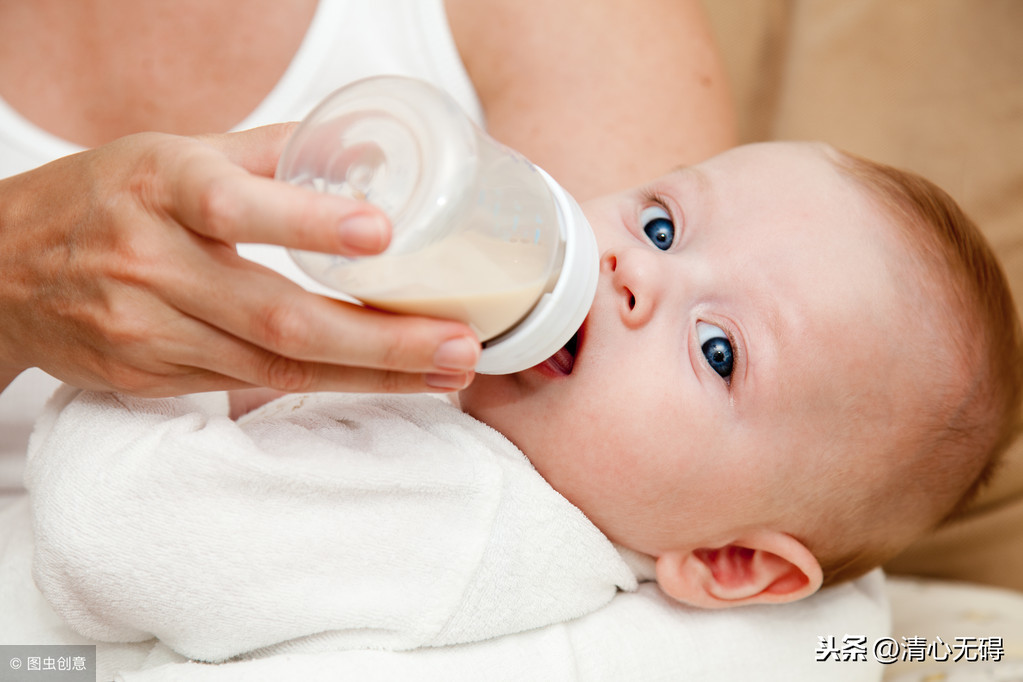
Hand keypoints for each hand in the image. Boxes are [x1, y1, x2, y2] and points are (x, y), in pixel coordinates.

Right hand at [0, 125, 479, 395]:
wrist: (1, 269)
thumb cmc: (107, 197)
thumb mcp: (175, 152)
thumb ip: (269, 154)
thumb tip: (363, 153)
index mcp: (160, 186)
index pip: (234, 205)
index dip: (307, 223)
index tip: (382, 234)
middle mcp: (151, 262)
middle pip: (277, 316)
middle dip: (380, 341)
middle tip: (461, 345)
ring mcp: (147, 331)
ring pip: (273, 367)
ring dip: (369, 374)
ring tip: (447, 371)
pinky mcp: (150, 376)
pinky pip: (248, 389)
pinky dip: (323, 387)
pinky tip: (381, 382)